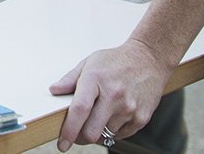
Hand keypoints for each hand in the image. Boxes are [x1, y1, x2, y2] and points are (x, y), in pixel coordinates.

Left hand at [49, 38, 171, 150]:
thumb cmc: (117, 61)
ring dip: (98, 132)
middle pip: (91, 132)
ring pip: (106, 135)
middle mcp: (113, 95)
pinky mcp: (141, 117)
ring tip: (100, 116)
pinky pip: (121, 135)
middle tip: (77, 134)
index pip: (79, 110)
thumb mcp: (90, 62)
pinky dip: (114, 131)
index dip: (68, 130)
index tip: (62, 143)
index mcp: (96, 79)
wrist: (149, 59)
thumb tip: (53, 90)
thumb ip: (70, 79)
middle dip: (80, 138)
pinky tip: (114, 116)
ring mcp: (129, 108)